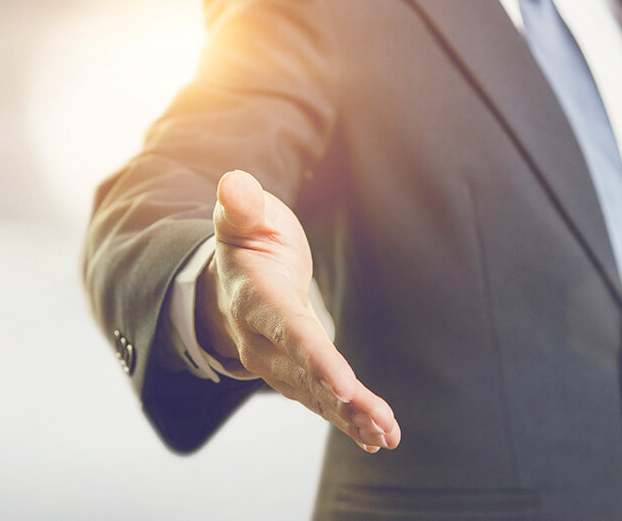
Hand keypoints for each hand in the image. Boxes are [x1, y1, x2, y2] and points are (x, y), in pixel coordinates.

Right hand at [196, 170, 400, 452]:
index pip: (287, 330)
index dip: (316, 359)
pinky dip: (346, 417)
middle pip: (305, 373)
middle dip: (342, 401)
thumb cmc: (247, 238)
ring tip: (387, 437)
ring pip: (314, 394)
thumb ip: (241, 205)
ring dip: (351, 417)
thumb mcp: (242, 217)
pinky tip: (376, 437)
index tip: (344, 386)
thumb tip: (234, 183)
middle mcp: (260, 339)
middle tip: (382, 426)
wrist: (233, 274)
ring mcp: (275, 359)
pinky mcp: (293, 369)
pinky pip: (319, 398)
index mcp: (253, 298)